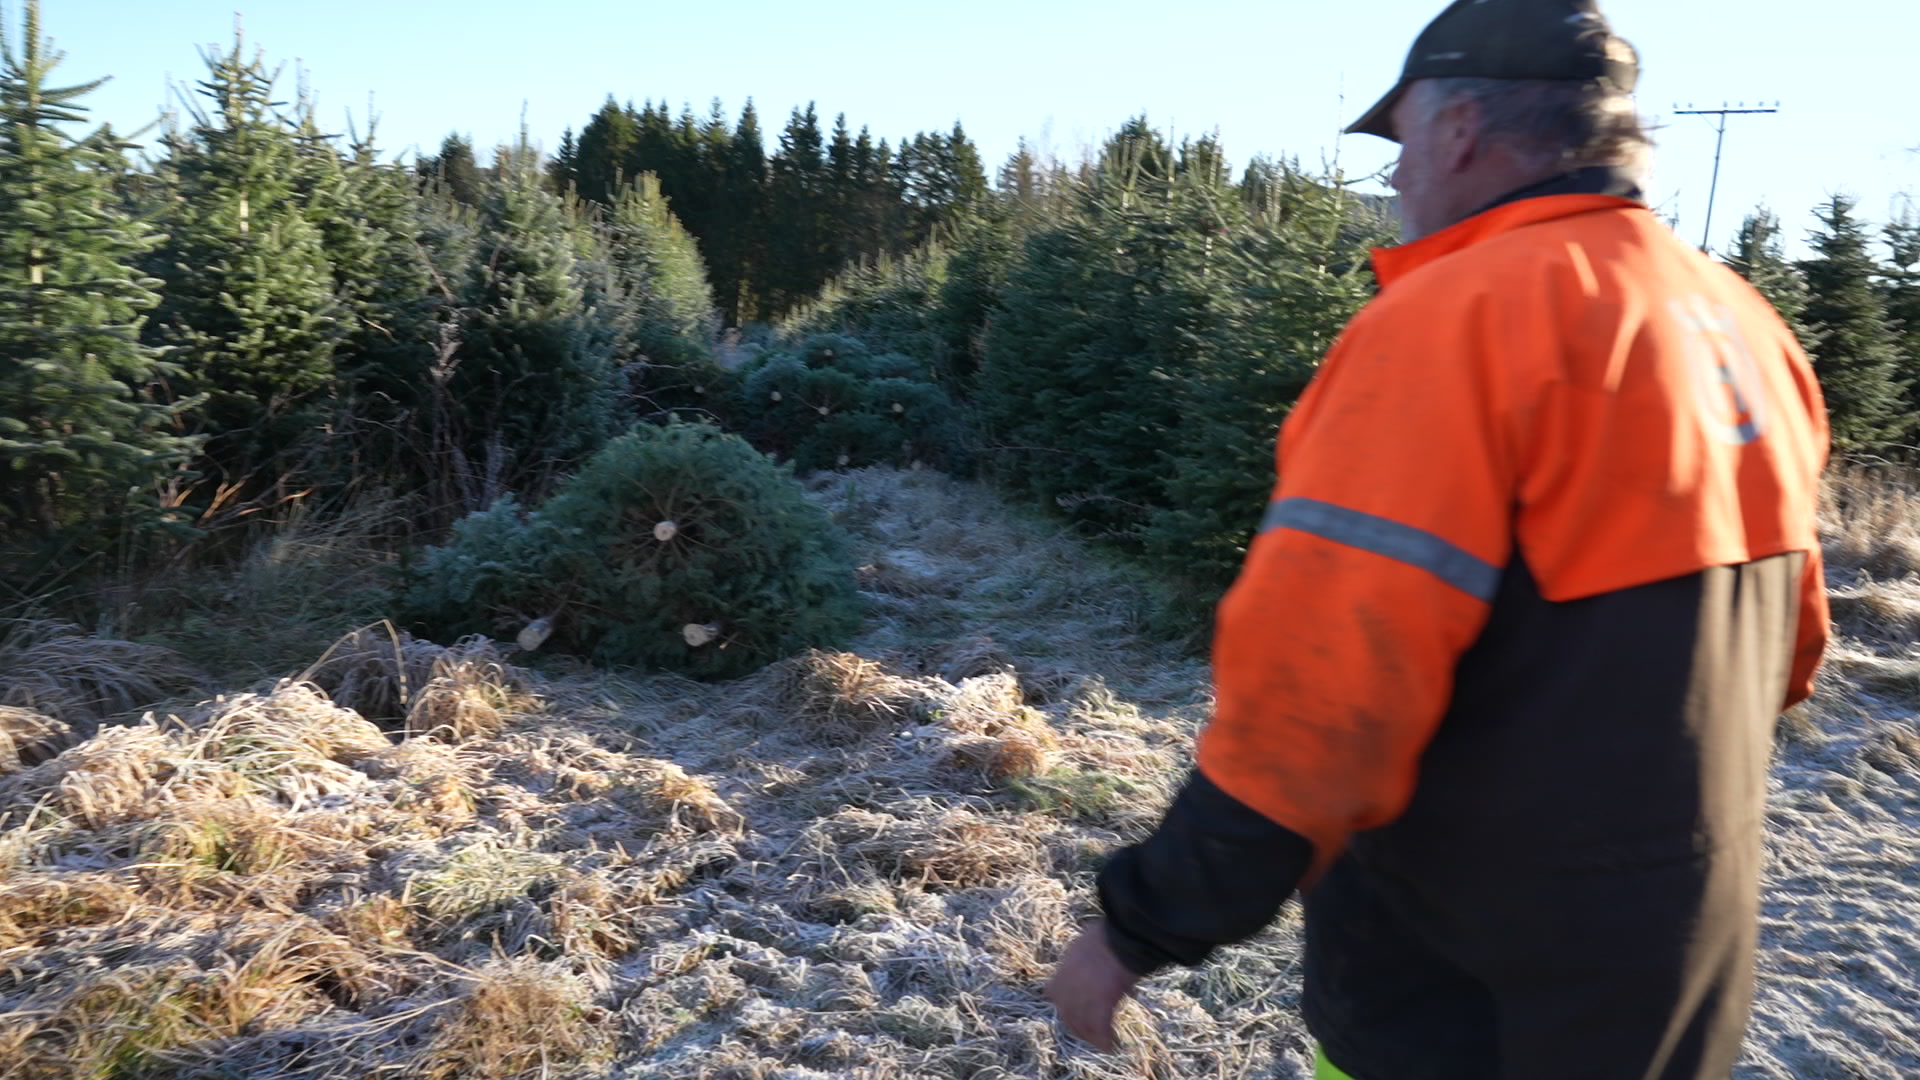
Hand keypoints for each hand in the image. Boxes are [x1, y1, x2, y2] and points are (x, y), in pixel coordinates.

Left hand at [1045, 920, 1142, 1052]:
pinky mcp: (1101, 1003)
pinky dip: (1105, 1039)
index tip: (1070, 1011)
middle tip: (1088, 1034)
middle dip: (1076, 1026)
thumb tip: (1093, 967)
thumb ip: (1084, 958)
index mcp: (1064, 967)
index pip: (1052, 993)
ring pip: (1082, 1024)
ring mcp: (1083, 995)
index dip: (1061, 1005)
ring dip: (1091, 1036)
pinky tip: (1111, 1045)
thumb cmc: (1111, 934)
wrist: (1122, 935)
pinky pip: (1100, 1028)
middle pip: (1066, 1013)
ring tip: (1102, 1043)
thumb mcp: (1087, 943)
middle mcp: (1068, 984)